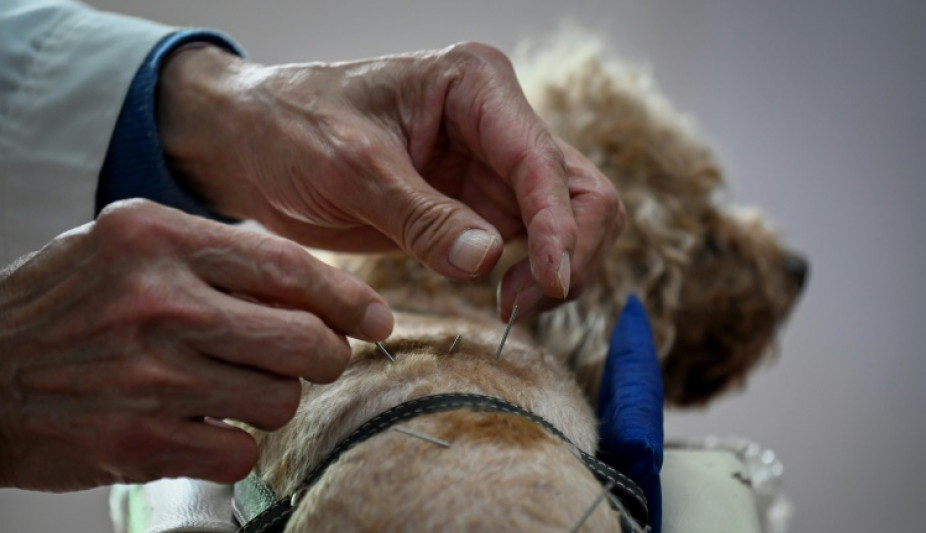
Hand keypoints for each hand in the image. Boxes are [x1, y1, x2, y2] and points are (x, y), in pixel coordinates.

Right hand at [0, 200, 391, 490]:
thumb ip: (212, 254)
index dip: (346, 297)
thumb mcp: (126, 247)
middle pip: (302, 340)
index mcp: (156, 237)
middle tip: (315, 359)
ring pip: (280, 401)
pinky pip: (239, 452)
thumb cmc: (64, 306)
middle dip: (325, 356)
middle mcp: (156, 300)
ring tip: (236, 390)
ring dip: (273, 401)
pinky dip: (234, 445)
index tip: (377, 318)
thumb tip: (309, 283)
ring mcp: (146, 374)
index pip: (286, 266)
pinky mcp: (137, 440)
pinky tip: (204, 426)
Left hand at [157, 43, 624, 318]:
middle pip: (581, 190)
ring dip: (556, 270)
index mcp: (474, 85)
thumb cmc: (288, 128)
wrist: (248, 144)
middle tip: (522, 303)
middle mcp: (497, 121)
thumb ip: (421, 216)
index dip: (557, 226)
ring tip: (507, 307)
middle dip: (570, 250)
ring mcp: (491, 166)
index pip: (542, 161)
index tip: (546, 283)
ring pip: (567, 222)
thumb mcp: (349, 169)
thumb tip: (489, 261)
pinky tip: (499, 300)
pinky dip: (530, 277)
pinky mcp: (476, 206)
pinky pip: (529, 245)